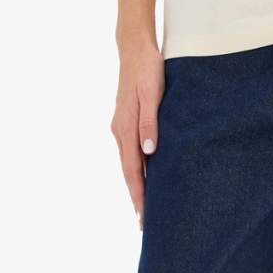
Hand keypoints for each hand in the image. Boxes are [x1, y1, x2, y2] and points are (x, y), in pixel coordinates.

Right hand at [111, 41, 164, 229]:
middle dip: (137, 198)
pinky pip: (132, 153)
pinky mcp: (127, 121)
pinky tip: (148, 176)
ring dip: (138, 185)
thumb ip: (150, 122)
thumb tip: (151, 152)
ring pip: (130, 164)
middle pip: (129, 172)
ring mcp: (121, 127)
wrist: (134, 48)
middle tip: (147, 224)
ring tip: (148, 207)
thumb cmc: (147, 69)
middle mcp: (120, 131)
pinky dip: (138, 169)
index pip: (132, 171)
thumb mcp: (152, 94)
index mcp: (125, 128)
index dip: (139, 195)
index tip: (144, 217)